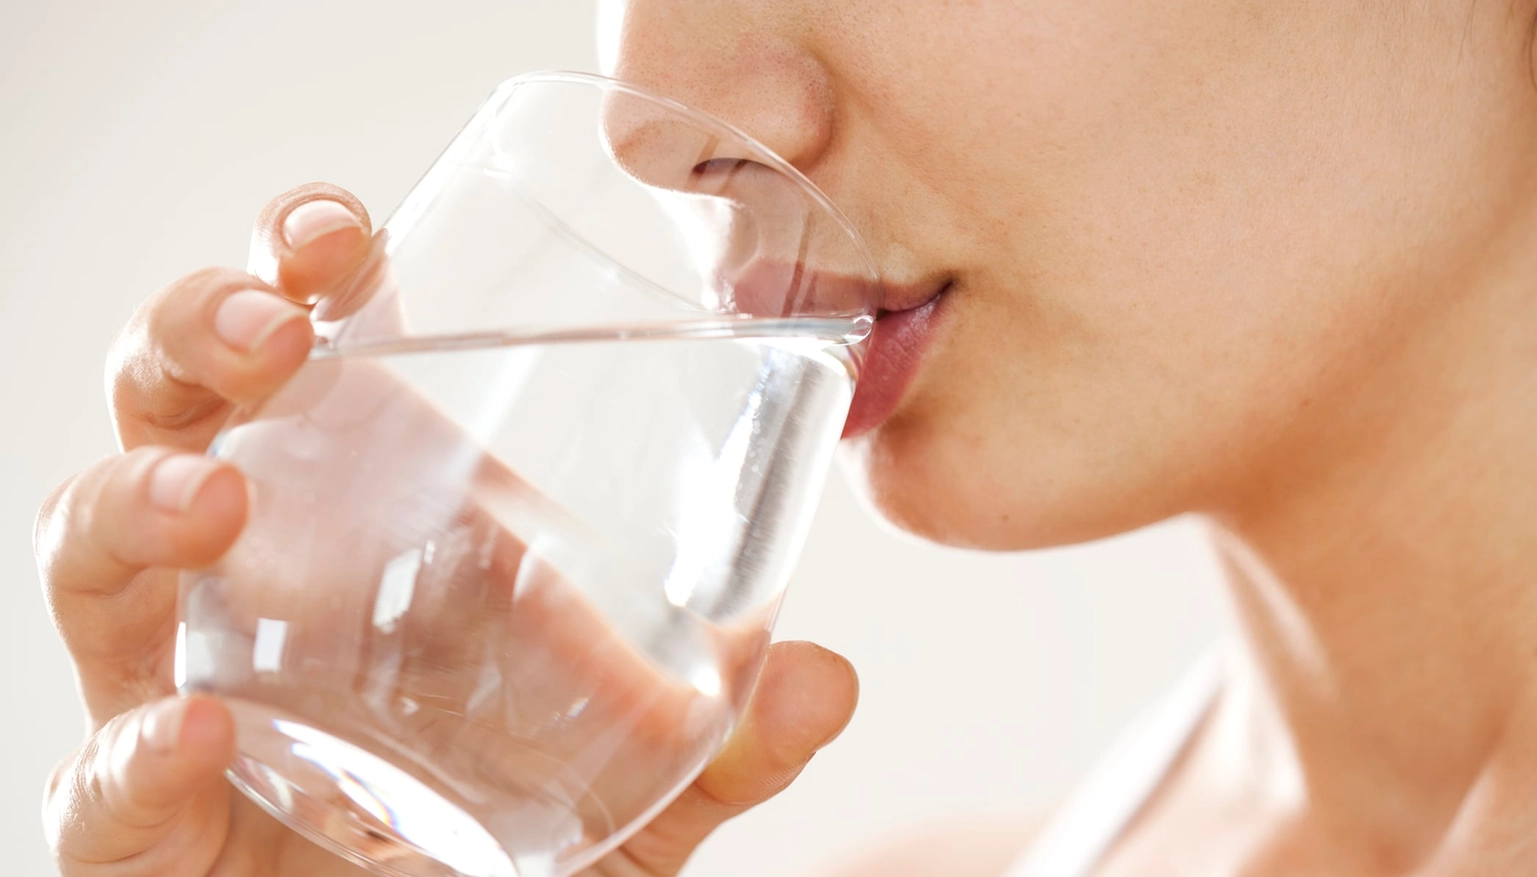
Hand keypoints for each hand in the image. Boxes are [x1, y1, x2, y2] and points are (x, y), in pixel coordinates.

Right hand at [35, 183, 858, 875]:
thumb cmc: (505, 836)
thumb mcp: (631, 782)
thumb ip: (723, 740)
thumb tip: (827, 680)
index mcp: (361, 520)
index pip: (302, 355)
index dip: (299, 267)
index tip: (350, 233)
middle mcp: (251, 580)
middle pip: (171, 413)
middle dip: (193, 336)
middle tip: (268, 325)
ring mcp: (176, 689)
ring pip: (92, 558)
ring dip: (132, 505)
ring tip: (212, 499)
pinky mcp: (140, 822)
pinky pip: (104, 778)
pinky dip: (134, 755)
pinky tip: (196, 735)